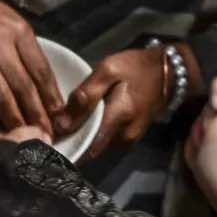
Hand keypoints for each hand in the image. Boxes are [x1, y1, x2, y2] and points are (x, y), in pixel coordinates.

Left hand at [56, 46, 171, 156]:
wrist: (168, 74)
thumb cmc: (136, 68)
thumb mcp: (109, 70)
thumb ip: (85, 95)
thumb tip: (61, 123)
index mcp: (118, 119)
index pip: (85, 146)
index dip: (65, 144)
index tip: (48, 136)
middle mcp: (123, 138)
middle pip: (87, 148)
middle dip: (69, 140)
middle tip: (52, 126)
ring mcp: (127, 142)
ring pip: (94, 146)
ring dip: (80, 137)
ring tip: (65, 122)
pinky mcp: (128, 140)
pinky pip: (103, 142)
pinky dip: (91, 135)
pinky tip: (83, 121)